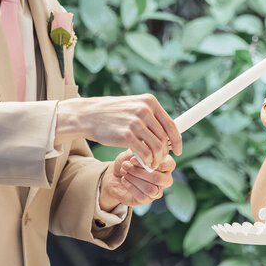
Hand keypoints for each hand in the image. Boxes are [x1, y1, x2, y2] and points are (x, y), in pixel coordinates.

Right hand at [56, 94, 180, 169]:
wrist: (87, 115)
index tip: (178, 151)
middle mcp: (144, 110)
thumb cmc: (110, 113)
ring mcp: (135, 122)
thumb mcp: (133, 107)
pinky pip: (145, 153)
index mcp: (149, 102)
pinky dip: (147, 161)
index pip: (171, 124)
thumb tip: (167, 132)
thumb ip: (149, 116)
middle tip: (159, 160)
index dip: (177, 140)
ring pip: (157, 147)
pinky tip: (143, 163)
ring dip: (156, 159)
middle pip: (164, 138)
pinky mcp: (126, 135)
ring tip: (151, 163)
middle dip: (164, 152)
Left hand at [99, 150, 174, 208]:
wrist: (115, 175)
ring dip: (134, 179)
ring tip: (124, 172)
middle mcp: (165, 179)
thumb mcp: (132, 153)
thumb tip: (139, 157)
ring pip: (150, 189)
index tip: (133, 159)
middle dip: (140, 172)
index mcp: (167, 164)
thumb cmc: (127, 161)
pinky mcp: (147, 200)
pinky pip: (142, 196)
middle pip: (159, 179)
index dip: (150, 161)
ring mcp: (157, 191)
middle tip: (126, 165)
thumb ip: (139, 153)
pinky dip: (130, 187)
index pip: (168, 164)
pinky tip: (124, 180)